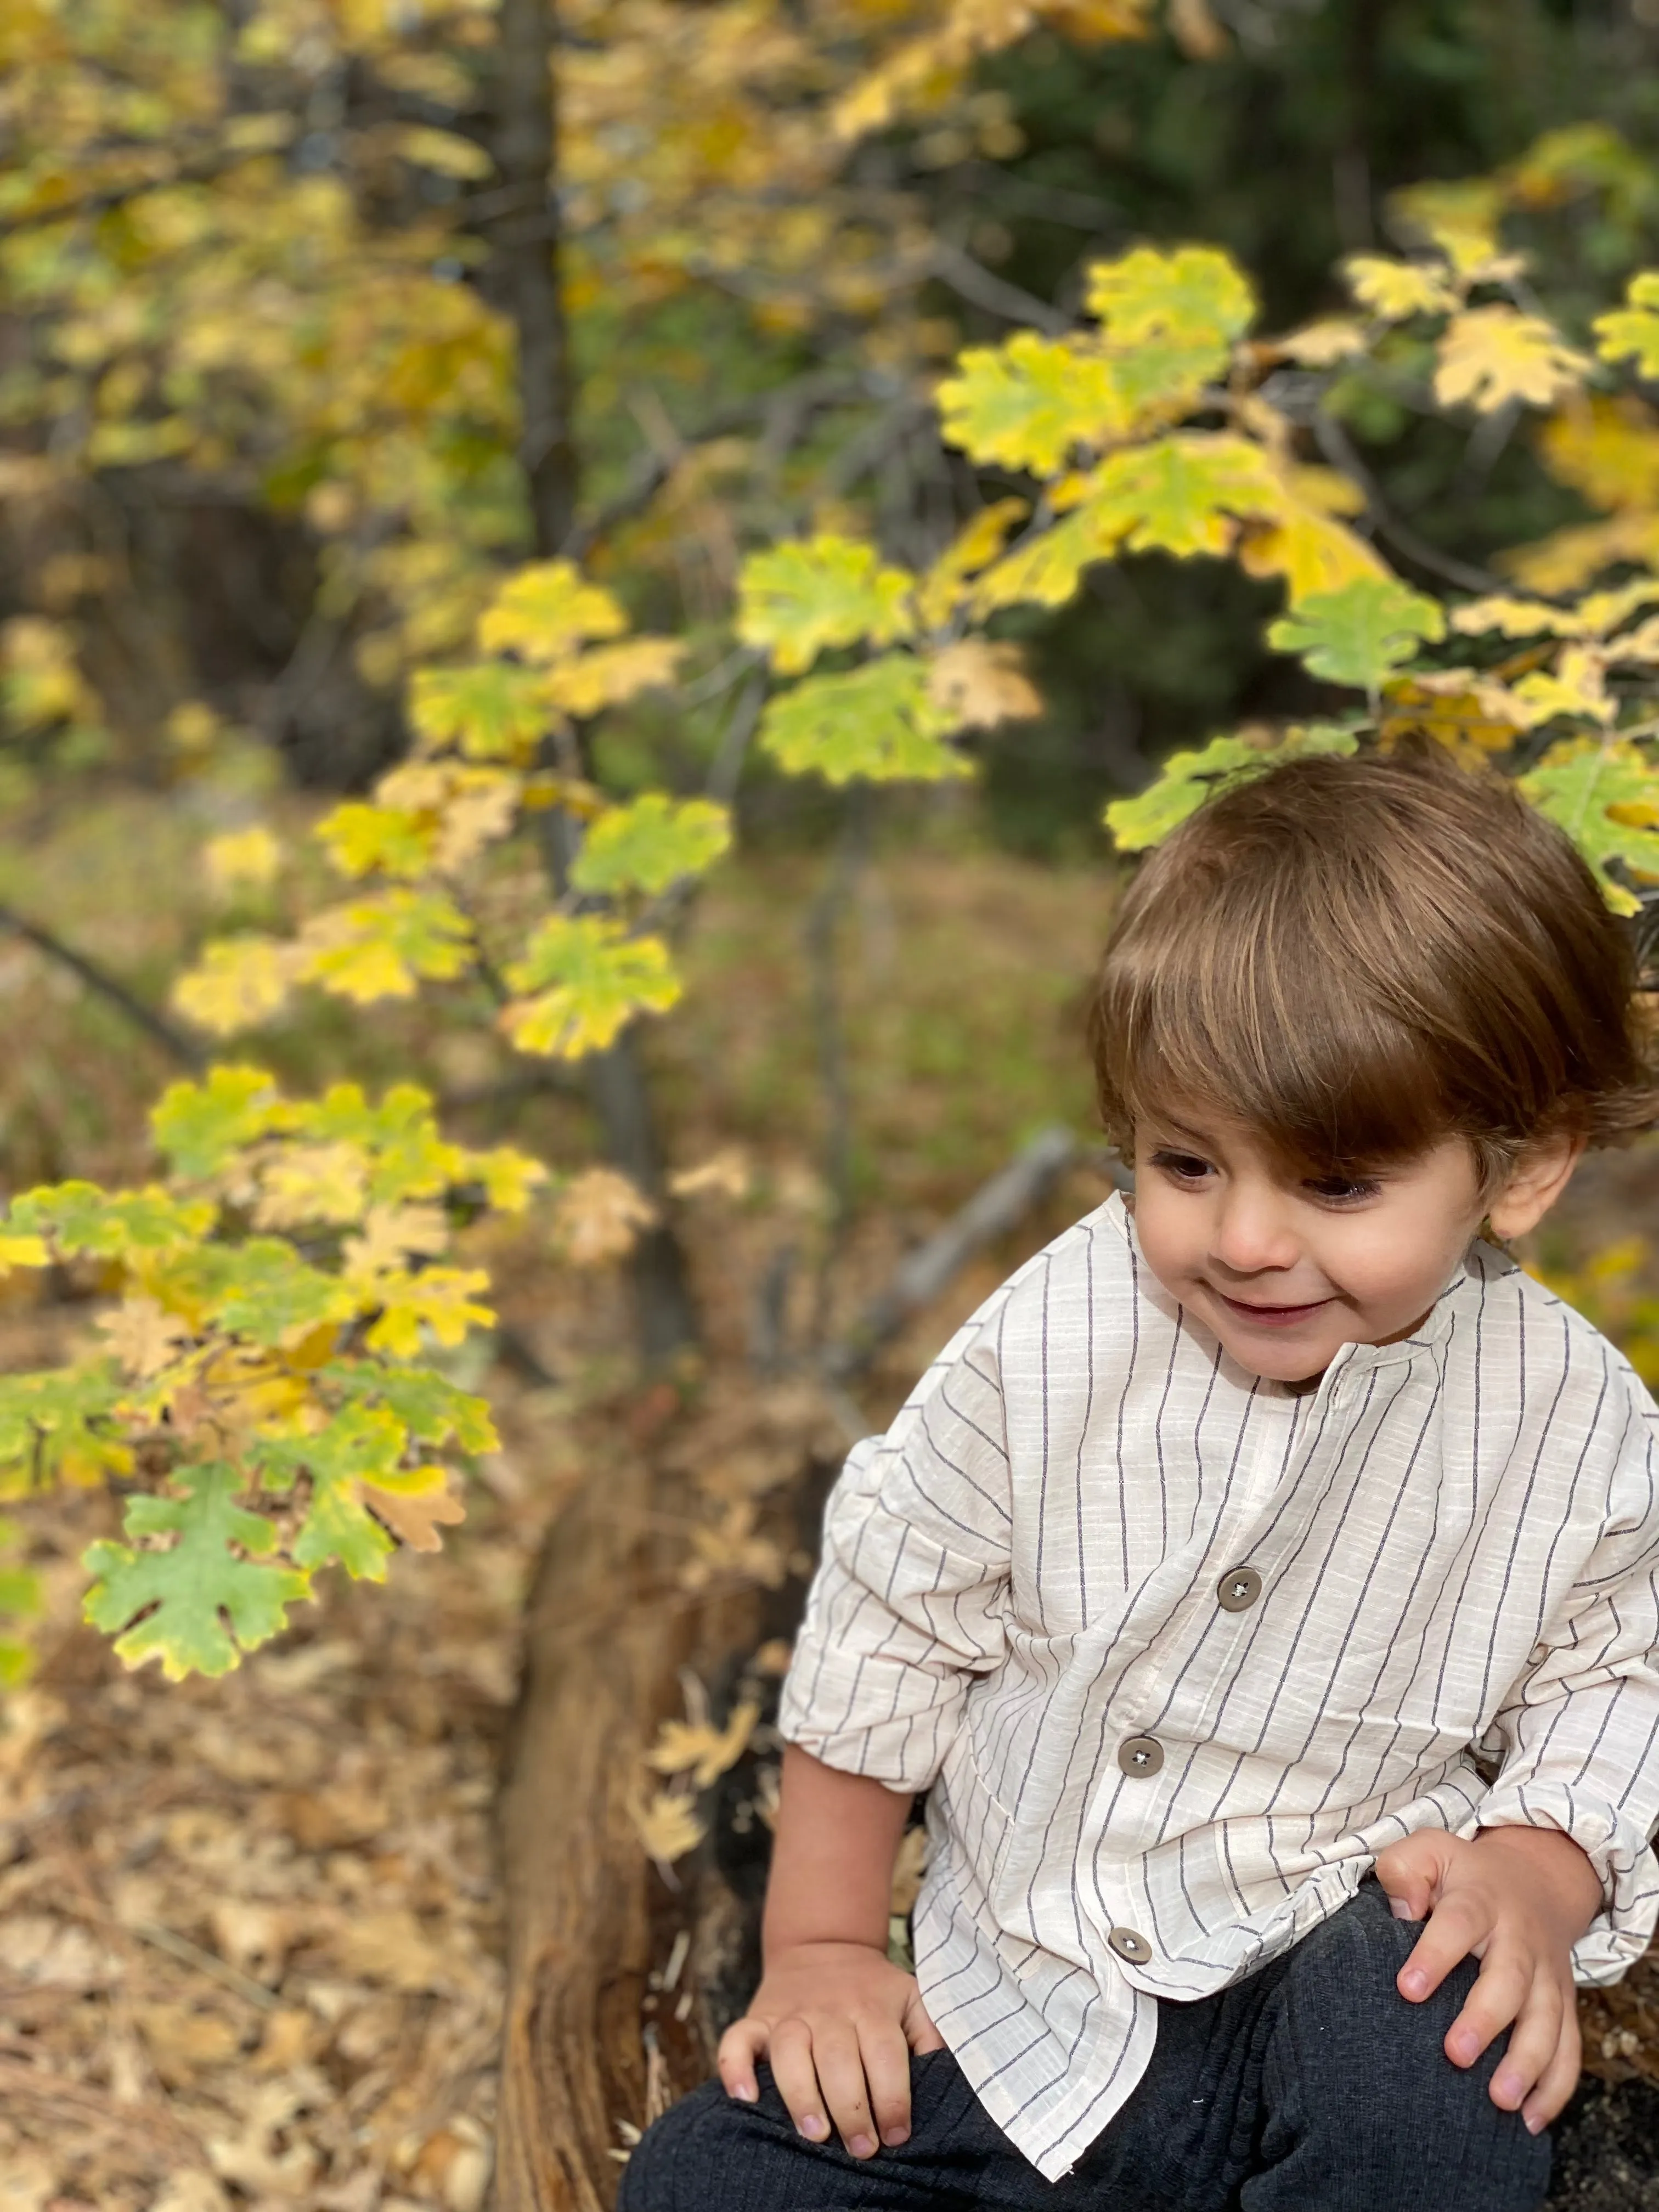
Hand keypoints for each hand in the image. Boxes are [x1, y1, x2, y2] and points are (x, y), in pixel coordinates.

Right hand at [717, 1938, 944, 2157]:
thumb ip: (932, 2034)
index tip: (898, 2135)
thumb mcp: (912, 1999)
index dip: (892, 2098)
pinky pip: (738, 2039)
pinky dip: (734, 2067)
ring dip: (801, 2094)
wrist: (825, 1946)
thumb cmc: (875, 1991)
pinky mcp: (757, 2019)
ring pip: (789, 2051)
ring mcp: (790, 2014)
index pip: (884, 2055)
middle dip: (851, 2108)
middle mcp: (830, 2010)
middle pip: (838, 2058)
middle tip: (862, 2148)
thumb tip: (946, 2079)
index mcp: (872, 2008)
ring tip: (816, 2134)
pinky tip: (745, 2098)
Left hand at [1375, 1825, 1602, 2133]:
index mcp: (1481, 1899)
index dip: (1435, 1954)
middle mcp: (1519, 1939)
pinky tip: (1531, 2118)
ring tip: (1501, 2099)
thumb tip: (1402, 1908)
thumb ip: (1405, 1870)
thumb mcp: (1430, 1851)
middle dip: (1486, 2018)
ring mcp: (1546, 1974)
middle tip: (1456, 2054)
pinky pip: (1569, 2049)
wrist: (1535, 1879)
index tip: (1408, 1988)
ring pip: (1547, 2020)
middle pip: (1508, 1979)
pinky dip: (1556, 2086)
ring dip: (1527, 2063)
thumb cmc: (1464, 1874)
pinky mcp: (1563, 2004)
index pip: (1458, 1922)